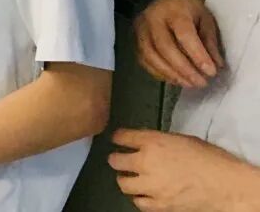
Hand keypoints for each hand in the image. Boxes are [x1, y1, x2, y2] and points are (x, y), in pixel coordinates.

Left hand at [109, 129, 259, 210]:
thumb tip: (147, 143)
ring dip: (126, 179)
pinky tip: (145, 194)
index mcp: (153, 142)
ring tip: (131, 178)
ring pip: (123, 183)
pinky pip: (139, 202)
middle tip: (119, 160)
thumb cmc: (209, 158)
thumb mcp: (181, 139)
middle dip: (116, 159)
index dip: (117, 138)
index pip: (122, 137)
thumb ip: (160, 141)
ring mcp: (151, 186)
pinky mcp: (159, 205)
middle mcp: (146, 162)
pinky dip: (139, 198)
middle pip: (116, 160)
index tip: (117, 140)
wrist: (226, 185)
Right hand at [134, 0, 222, 87]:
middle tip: (201, 83)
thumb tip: (216, 65)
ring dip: (171, 74)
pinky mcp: (135, 40)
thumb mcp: (206, 19)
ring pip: (151, 56)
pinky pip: (144, 60)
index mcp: (173, 9)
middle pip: (164, 47)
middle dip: (184, 69)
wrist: (167, 0)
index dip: (197, 55)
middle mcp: (152, 18)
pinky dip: (160, 73)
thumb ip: (210, 41)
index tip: (211, 71)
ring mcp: (140, 29)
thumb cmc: (189, 9)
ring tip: (190, 84)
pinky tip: (175, 79)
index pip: (184, 34)